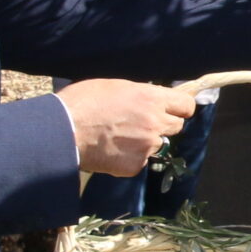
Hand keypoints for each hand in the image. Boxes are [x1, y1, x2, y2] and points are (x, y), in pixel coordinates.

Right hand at [56, 79, 196, 175]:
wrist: (64, 131)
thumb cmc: (83, 102)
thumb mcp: (115, 86)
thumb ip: (139, 94)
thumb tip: (150, 99)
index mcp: (151, 98)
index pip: (186, 105)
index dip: (180, 108)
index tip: (175, 110)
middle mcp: (155, 122)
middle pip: (176, 126)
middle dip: (163, 125)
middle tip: (141, 124)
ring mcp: (146, 146)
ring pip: (157, 145)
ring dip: (145, 142)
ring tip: (120, 137)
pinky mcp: (135, 165)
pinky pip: (140, 161)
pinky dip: (129, 158)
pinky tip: (111, 151)